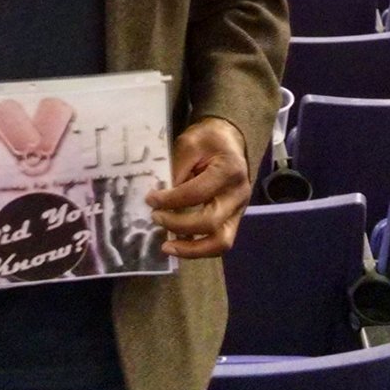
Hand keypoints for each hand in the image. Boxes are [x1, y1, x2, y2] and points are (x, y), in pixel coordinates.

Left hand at [147, 118, 251, 258]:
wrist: (230, 141)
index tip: (150, 199)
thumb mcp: (189, 144)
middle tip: (155, 217)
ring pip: (221, 242)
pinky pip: (219, 242)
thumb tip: (161, 199)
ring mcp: (239, 210)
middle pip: (210, 222)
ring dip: (192, 249)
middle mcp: (238, 195)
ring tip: (167, 248)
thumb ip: (177, 170)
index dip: (170, 200)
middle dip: (178, 225)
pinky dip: (199, 248)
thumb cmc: (208, 140)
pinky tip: (179, 245)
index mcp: (229, 171)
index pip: (197, 193)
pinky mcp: (234, 220)